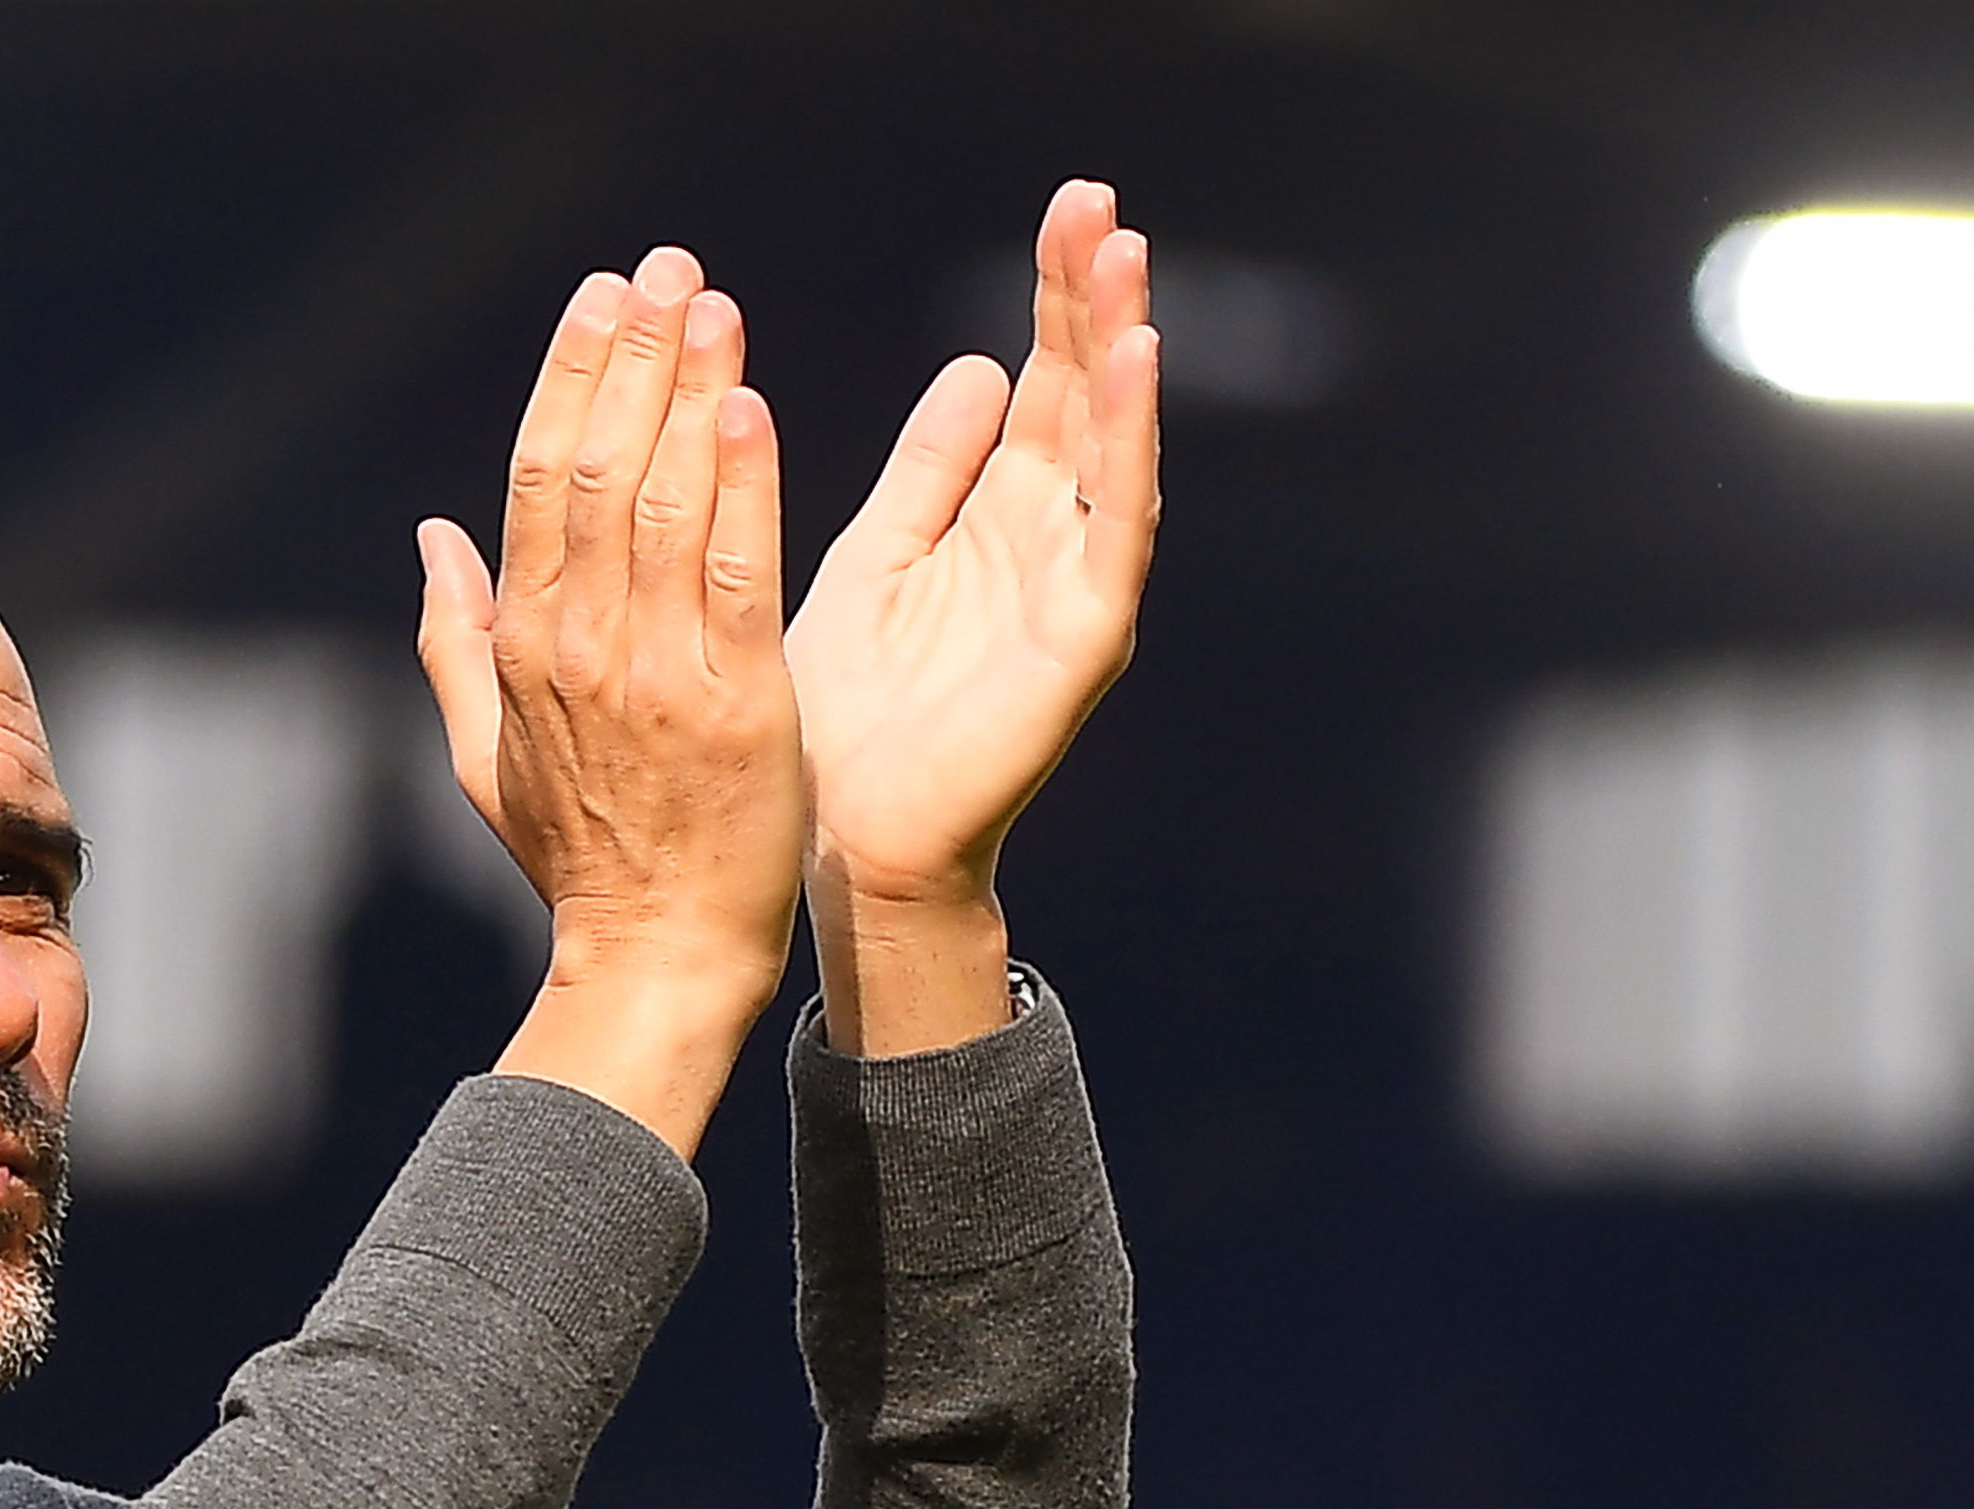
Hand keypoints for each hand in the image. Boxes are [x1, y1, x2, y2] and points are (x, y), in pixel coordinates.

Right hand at [414, 248, 807, 1155]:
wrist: (656, 955)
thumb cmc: (580, 857)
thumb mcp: (484, 753)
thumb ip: (455, 639)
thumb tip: (432, 535)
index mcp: (523, 643)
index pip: (540, 478)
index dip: (572, 377)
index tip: (603, 299)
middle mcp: (580, 642)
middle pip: (598, 465)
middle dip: (632, 353)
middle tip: (666, 266)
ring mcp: (655, 669)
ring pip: (665, 498)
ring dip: (688, 388)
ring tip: (712, 301)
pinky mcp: (736, 699)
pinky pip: (737, 570)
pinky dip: (741, 484)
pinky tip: (746, 405)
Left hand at [788, 180, 1159, 1052]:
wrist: (842, 840)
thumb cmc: (850, 712)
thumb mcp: (878, 556)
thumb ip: (929, 469)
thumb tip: (979, 364)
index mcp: (996, 518)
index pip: (1040, 383)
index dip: (1055, 300)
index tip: (1068, 209)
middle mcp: (1049, 544)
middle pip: (1083, 398)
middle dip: (1094, 301)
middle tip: (1099, 204)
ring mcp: (1074, 589)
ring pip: (1113, 448)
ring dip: (1122, 353)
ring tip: (1125, 262)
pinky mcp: (1082, 640)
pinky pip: (1116, 527)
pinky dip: (1129, 446)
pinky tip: (1132, 370)